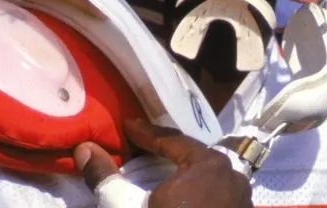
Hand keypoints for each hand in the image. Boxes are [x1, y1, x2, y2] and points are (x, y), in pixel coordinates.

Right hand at [75, 118, 253, 207]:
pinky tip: (181, 202)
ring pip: (208, 176)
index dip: (145, 133)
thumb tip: (84, 148)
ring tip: (160, 174)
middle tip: (142, 147)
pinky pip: (217, 195)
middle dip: (167, 151)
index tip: (128, 127)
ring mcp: (242, 200)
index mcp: (208, 164)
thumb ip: (105, 177)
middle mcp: (232, 176)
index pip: (171, 139)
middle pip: (193, 155)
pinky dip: (198, 193)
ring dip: (185, 173)